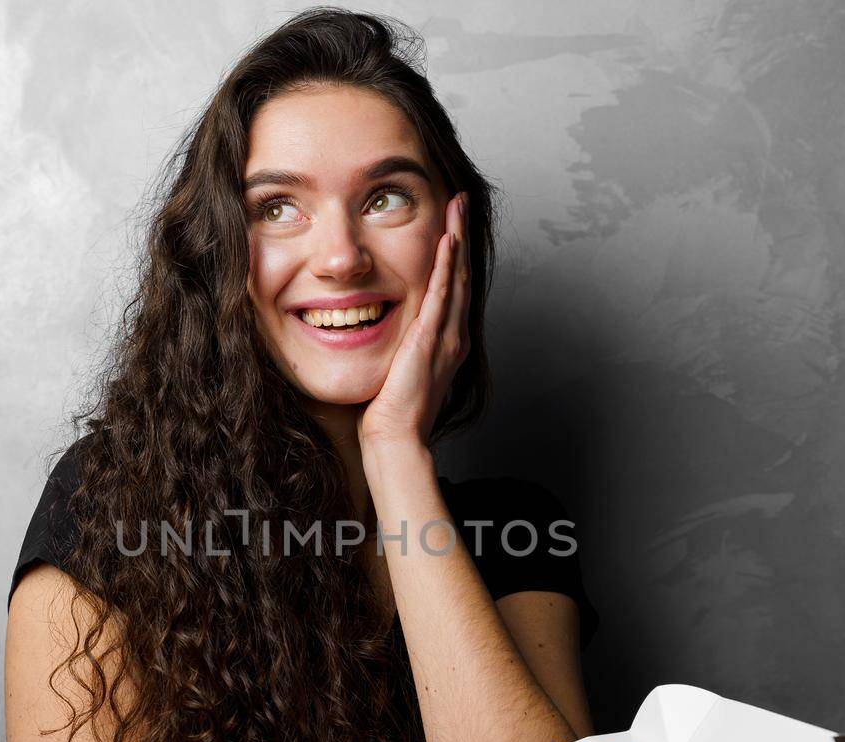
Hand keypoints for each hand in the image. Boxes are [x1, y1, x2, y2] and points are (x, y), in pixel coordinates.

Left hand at [356, 191, 470, 449]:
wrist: (395, 437)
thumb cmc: (390, 411)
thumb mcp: (397, 367)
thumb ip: (400, 344)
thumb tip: (382, 327)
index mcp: (447, 341)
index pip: (453, 287)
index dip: (455, 253)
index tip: (450, 222)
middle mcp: (454, 335)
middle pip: (462, 274)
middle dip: (462, 234)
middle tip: (461, 200)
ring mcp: (446, 337)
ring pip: (457, 277)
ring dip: (457, 238)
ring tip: (458, 205)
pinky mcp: (430, 341)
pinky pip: (441, 296)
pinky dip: (446, 266)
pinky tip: (446, 240)